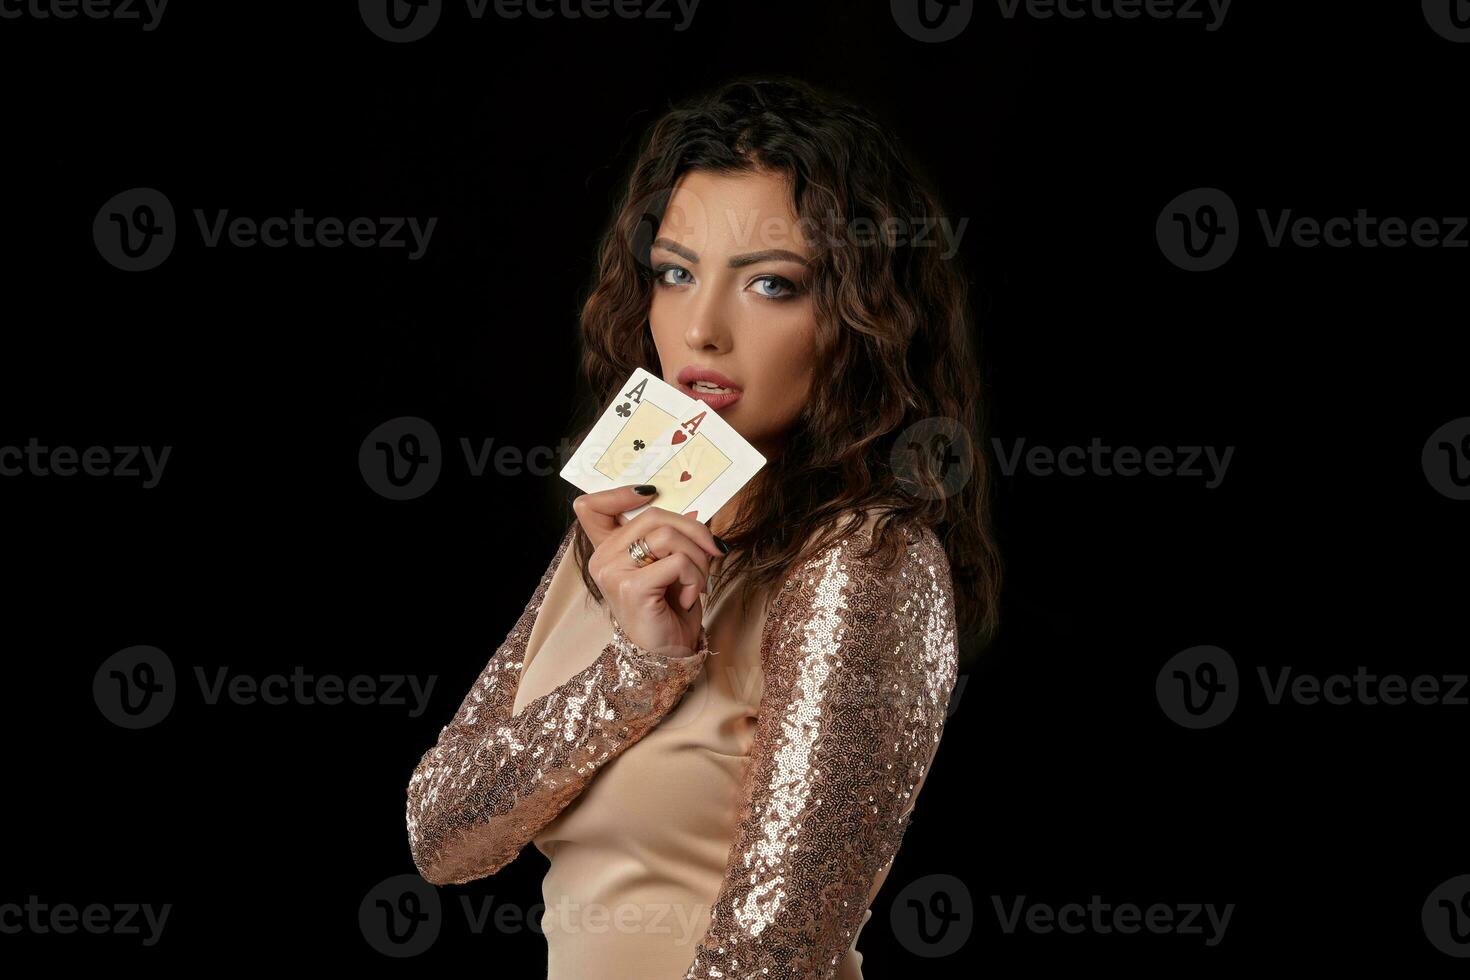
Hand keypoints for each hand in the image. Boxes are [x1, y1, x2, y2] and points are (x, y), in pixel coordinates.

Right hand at [573, 485, 724, 656]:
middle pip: (653, 515)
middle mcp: (603, 558)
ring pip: (668, 536)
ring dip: (698, 558)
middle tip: (713, 550)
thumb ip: (667, 538)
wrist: (668, 653)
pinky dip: (695, 578)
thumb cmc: (669, 608)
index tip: (651, 494)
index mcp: (607, 549)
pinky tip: (689, 597)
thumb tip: (695, 514)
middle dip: (694, 530)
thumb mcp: (666, 565)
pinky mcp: (632, 587)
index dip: (619, 493)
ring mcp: (613, 572)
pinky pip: (677, 562)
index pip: (591, 507)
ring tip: (697, 582)